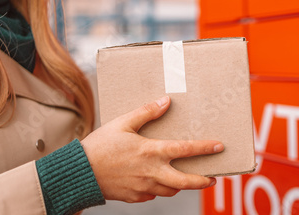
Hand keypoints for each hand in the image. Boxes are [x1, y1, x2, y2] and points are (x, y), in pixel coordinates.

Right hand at [81, 96, 223, 202]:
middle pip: (186, 181)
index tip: (219, 146)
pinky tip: (159, 182)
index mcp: (151, 151)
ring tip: (187, 179)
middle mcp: (152, 172)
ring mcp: (144, 187)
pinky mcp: (135, 197)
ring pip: (171, 190)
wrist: (80, 172)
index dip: (204, 148)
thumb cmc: (100, 146)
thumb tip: (165, 102)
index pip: (185, 149)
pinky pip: (154, 194)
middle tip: (213, 178)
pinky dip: (160, 189)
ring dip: (182, 186)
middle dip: (202, 181)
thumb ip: (146, 112)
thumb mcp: (122, 123)